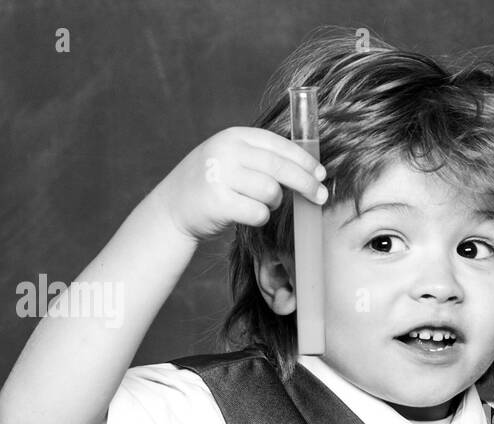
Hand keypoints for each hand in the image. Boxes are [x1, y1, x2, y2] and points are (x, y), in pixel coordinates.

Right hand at [151, 127, 326, 242]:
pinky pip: (258, 212)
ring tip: (263, 204)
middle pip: (280, 167)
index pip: (279, 144)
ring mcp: (220, 175)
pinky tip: (248, 215)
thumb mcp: (232, 159)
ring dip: (274, 202)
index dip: (304, 160)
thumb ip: (261, 158)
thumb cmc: (212, 184)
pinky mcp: (217, 202)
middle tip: (320, 196)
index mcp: (233, 136)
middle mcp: (226, 151)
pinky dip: (260, 217)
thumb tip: (309, 168)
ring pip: (271, 192)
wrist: (173, 208)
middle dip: (306, 183)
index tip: (321, 173)